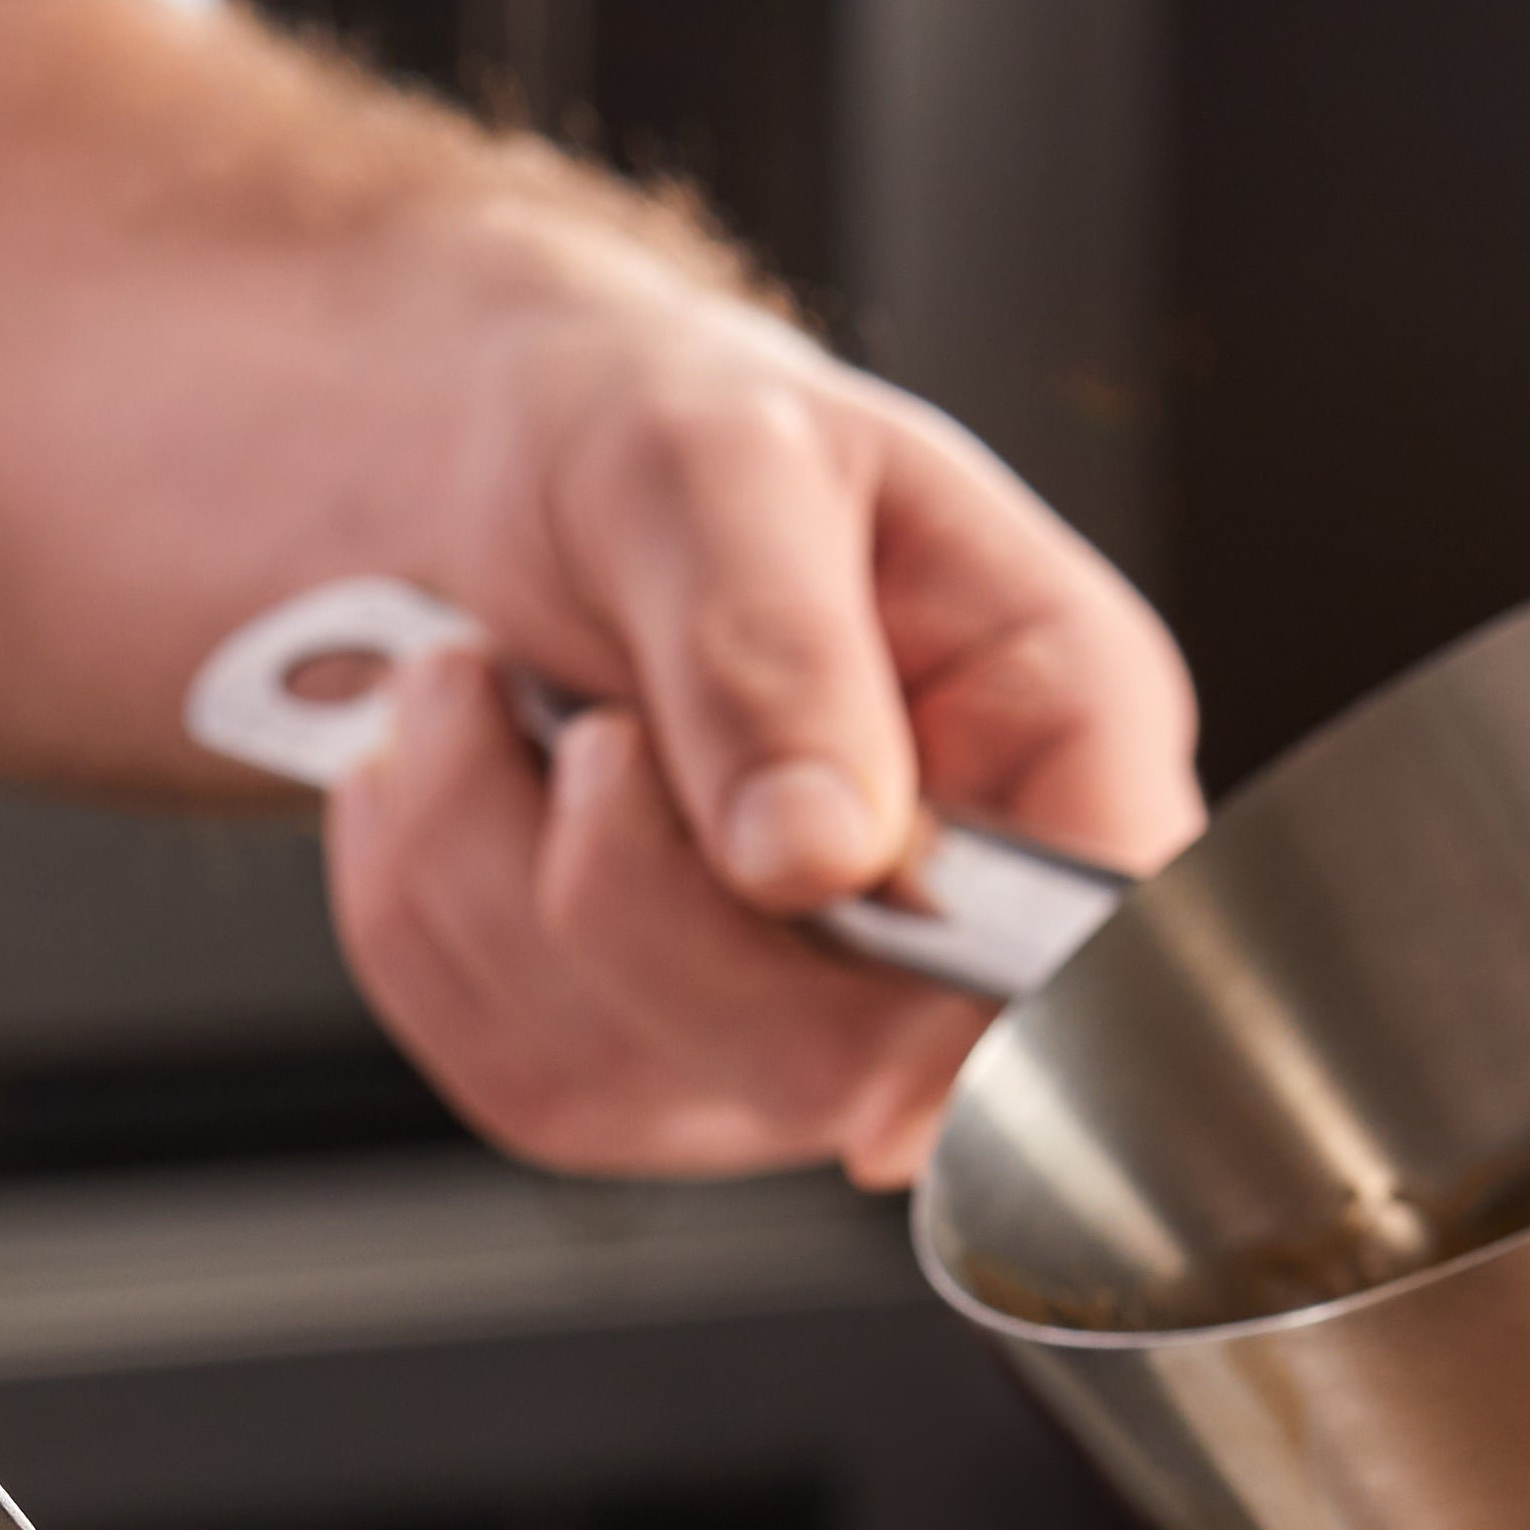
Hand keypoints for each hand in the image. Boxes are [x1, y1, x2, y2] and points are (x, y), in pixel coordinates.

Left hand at [317, 300, 1199, 1190]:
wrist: (487, 473)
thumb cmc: (651, 435)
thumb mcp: (713, 459)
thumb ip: (773, 645)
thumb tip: (824, 855)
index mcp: (1052, 727)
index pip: (1104, 942)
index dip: (1022, 1041)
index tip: (885, 1094)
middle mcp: (950, 905)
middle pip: (838, 1063)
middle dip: (643, 898)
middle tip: (589, 726)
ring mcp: (794, 1013)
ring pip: (639, 1073)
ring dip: (491, 868)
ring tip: (482, 693)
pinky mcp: (641, 1061)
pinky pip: (512, 1064)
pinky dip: (425, 909)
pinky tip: (456, 774)